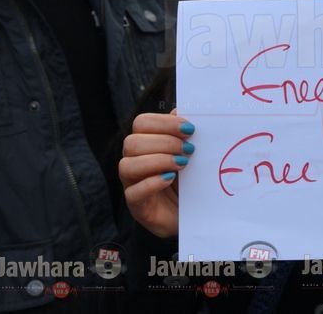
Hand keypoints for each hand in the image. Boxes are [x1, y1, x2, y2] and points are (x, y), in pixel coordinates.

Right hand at [119, 111, 194, 236]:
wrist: (195, 213)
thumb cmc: (189, 180)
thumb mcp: (189, 154)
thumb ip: (182, 133)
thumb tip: (179, 110)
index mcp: (146, 143)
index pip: (141, 123)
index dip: (164, 123)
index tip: (190, 129)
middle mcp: (134, 161)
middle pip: (132, 142)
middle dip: (164, 142)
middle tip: (188, 149)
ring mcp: (132, 184)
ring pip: (127, 165)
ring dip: (158, 161)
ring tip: (181, 164)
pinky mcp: (137, 206)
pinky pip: (133, 192)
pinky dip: (152, 183)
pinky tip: (170, 179)